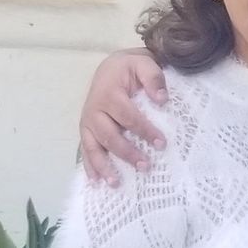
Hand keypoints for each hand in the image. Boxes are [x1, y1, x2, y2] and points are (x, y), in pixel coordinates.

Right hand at [80, 49, 168, 185]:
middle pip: (110, 135)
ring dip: (104, 166)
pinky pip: (85, 150)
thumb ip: (153, 78)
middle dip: (127, 153)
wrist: (110, 68)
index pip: (129, 116)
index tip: (162, 143)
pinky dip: (90, 166)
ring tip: (115, 183)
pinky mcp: (86, 130)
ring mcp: (88, 122)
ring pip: (93, 146)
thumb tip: (162, 99)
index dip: (144, 130)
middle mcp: (94, 110)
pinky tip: (96, 182)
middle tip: (146, 166)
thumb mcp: (143, 64)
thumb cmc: (129, 68)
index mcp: (109, 94)